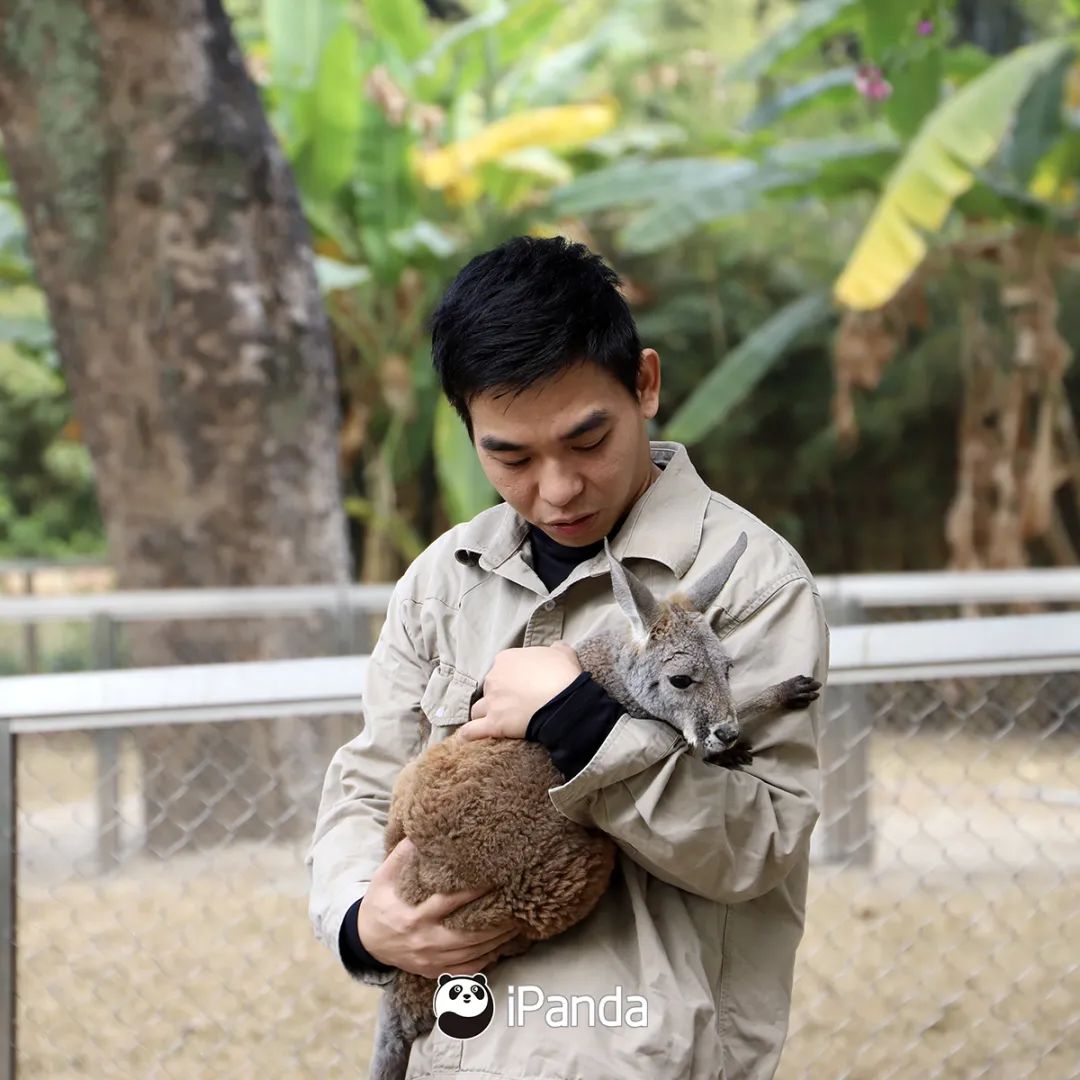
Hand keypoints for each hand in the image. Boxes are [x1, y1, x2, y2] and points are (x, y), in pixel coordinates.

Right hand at [356, 837, 520, 978]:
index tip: (495, 877)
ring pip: (473, 952)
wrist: (367, 943)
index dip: (474, 891)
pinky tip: (503, 945)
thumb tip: (421, 829)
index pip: (449, 902)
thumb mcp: (384, 877)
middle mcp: (425, 940)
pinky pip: (469, 969)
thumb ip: (403, 854)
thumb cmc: (380, 904)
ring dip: (499, 939)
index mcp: (413, 915)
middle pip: (469, 933)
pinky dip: (488, 958)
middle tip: (519, 903)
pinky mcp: (437, 972)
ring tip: (519, 921)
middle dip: (496, 921)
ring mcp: (432, 960)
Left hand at [457, 641, 581, 741]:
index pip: (501, 668)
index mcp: (506, 659)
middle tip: (513, 706)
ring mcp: (492, 702)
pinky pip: (472, 731)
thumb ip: (555, 648)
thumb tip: (555, 647)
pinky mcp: (493, 724)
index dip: (511, 679)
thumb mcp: (562, 653)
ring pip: (478, 709)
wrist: (565, 702)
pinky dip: (468, 734)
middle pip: (489, 689)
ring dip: (483, 715)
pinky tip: (467, 738)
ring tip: (493, 722)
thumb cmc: (563, 675)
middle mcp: (493, 678)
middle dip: (498, 697)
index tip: (522, 687)